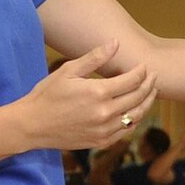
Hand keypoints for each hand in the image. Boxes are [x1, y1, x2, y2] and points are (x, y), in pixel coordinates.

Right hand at [17, 41, 157, 150]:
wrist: (32, 125)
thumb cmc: (47, 94)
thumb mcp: (68, 71)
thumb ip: (94, 58)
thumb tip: (116, 43)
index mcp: (98, 92)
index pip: (131, 81)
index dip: (141, 72)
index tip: (144, 66)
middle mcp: (105, 113)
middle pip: (138, 98)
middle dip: (149, 86)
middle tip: (153, 78)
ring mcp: (104, 130)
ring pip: (136, 116)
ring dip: (146, 103)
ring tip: (150, 93)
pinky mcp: (101, 142)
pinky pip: (126, 131)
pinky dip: (134, 120)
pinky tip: (135, 112)